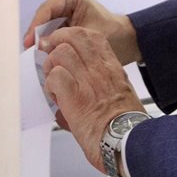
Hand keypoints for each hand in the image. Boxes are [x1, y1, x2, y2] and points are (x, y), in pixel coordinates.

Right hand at [23, 0, 139, 64]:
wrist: (124, 40)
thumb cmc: (112, 33)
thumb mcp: (89, 35)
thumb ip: (66, 39)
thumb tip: (42, 46)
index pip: (47, 9)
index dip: (36, 25)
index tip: (30, 42)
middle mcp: (63, 1)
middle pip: (42, 18)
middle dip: (36, 34)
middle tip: (30, 51)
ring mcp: (61, 13)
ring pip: (43, 27)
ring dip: (40, 41)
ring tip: (36, 56)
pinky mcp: (61, 25)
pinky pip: (49, 34)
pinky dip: (47, 44)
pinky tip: (43, 56)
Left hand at [41, 27, 145, 171]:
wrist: (127, 141)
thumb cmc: (125, 125)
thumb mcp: (121, 93)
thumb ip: (104, 83)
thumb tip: (87, 85)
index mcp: (112, 68)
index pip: (92, 36)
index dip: (73, 36)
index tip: (64, 45)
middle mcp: (99, 69)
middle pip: (74, 35)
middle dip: (57, 42)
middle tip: (51, 56)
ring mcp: (87, 81)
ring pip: (61, 53)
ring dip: (51, 66)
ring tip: (53, 82)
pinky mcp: (74, 97)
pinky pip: (55, 76)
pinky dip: (50, 85)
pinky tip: (56, 97)